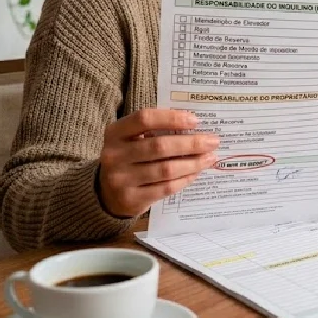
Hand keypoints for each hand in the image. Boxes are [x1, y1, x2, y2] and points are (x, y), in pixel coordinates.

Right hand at [97, 108, 219, 217]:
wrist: (105, 193)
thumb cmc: (127, 158)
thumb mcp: (130, 139)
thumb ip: (154, 131)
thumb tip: (194, 127)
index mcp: (115, 133)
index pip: (144, 119)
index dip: (171, 118)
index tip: (195, 120)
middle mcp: (114, 155)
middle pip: (159, 146)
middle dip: (191, 143)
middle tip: (213, 141)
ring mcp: (121, 179)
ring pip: (165, 170)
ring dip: (192, 163)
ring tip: (209, 158)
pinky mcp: (132, 199)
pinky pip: (165, 188)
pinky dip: (184, 179)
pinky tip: (196, 173)